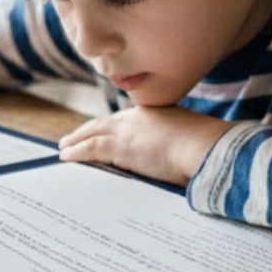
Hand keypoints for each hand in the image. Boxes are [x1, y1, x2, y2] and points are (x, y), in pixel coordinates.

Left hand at [57, 105, 234, 185]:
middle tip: (72, 137)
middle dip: (87, 130)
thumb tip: (179, 160)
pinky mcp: (121, 147)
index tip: (102, 131)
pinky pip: (91, 149)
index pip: (125, 120)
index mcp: (155, 112)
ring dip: (76, 140)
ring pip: (93, 133)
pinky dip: (77, 152)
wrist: (206, 148)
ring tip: (64, 147)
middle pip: (104, 123)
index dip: (110, 126)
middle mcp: (137, 116)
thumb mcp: (191, 140)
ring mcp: (128, 130)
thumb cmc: (206, 148)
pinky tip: (66, 156)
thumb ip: (178, 145)